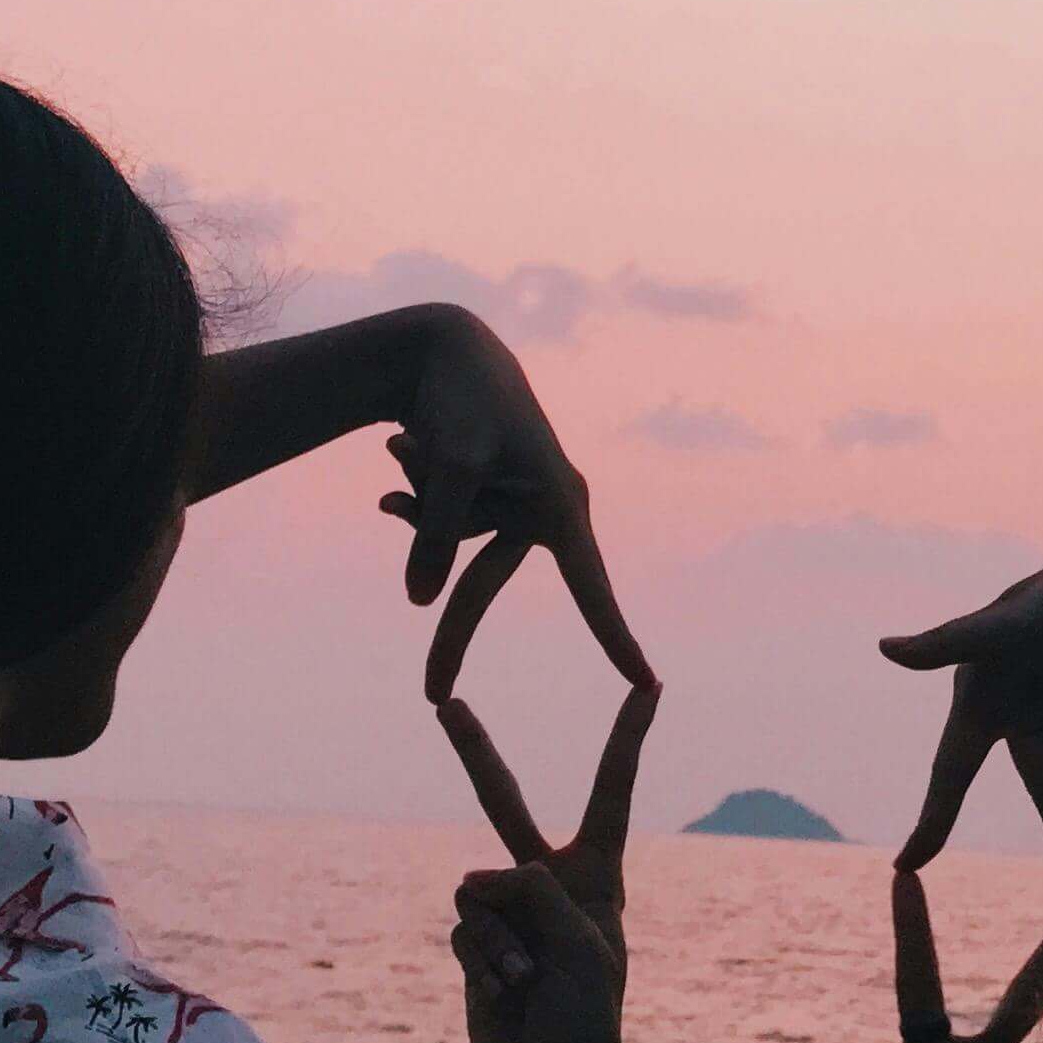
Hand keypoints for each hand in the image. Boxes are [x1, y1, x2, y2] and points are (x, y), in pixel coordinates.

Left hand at [382, 310, 652, 698]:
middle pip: (486, 585)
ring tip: (405, 442)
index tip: (645, 684)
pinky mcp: (477, 497)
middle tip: (430, 697)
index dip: (615, 638)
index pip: (590, 586)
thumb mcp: (452, 463)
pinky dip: (411, 493)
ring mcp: (505, 505)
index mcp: (558, 503)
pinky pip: (434, 520)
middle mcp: (539, 511)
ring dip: (416, 500)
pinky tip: (397, 452)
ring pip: (445, 540)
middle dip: (450, 634)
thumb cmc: (464, 395)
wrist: (440, 345)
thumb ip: (437, 532)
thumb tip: (418, 602)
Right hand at [438, 682, 651, 1042]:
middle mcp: (550, 884)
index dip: (626, 740)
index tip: (647, 686)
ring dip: (498, 942)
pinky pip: (462, 928)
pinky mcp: (475, 945)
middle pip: (505, 803)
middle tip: (445, 701)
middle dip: (475, 752)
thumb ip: (532, 892)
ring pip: (476, 890)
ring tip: (528, 984)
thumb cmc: (586, 1020)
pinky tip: (505, 995)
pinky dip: (481, 961)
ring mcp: (508, 913)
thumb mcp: (581, 947)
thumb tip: (472, 882)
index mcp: (598, 876)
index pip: (609, 792)